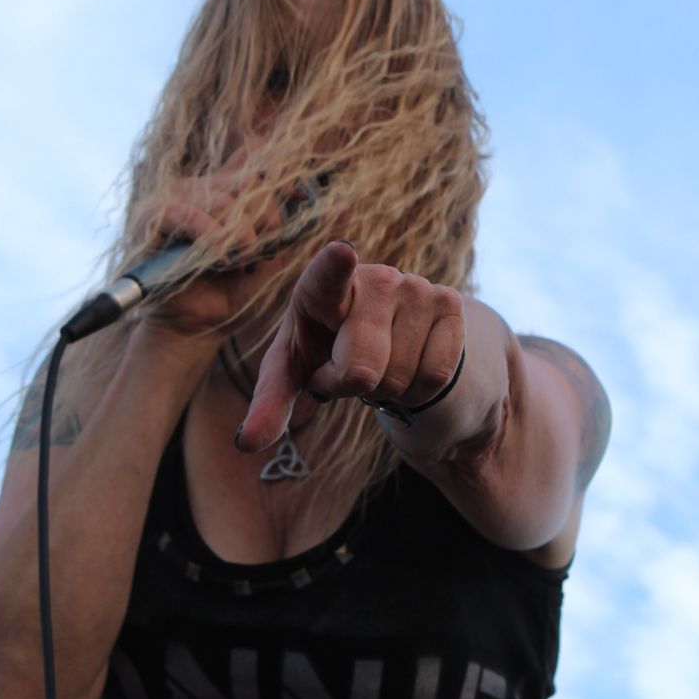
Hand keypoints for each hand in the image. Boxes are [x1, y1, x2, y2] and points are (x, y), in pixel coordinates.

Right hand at [133, 152, 286, 335]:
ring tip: (240, 262)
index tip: (300, 195)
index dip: (280, 174)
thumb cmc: (228, 292)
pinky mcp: (152, 216)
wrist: (194, 326)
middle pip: (248, 181)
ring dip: (240, 237)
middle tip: (262, 251)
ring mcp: (174, 197)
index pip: (255, 162)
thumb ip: (280, 227)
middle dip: (265, 219)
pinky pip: (189, 214)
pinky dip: (210, 238)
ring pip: (223, 201)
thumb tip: (302, 198)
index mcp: (226, 191)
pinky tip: (216, 260)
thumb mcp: (265, 256)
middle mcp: (200, 187)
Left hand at [237, 242, 464, 450]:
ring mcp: (416, 287)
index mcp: (321, 286)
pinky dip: (418, 391)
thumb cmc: (328, 353)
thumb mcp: (295, 374)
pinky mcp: (451, 304)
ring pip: (399, 378)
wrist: (392, 344)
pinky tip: (409, 366)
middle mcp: (373, 277)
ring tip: (382, 363)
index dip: (333, 266)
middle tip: (348, 369)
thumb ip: (270, 403)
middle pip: (360, 370)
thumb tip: (247, 443)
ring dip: (386, 389)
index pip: (326, 277)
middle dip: (350, 387)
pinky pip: (433, 376)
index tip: (342, 255)